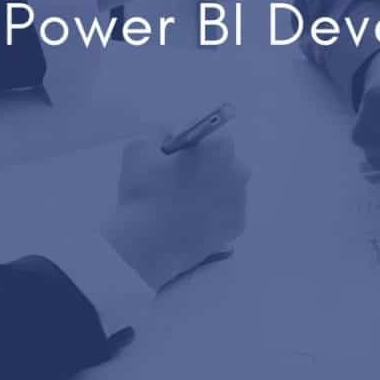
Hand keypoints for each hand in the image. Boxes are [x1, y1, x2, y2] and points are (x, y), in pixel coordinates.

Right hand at [101, 133, 249, 290]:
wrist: (148, 247)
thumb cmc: (144, 192)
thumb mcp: (139, 148)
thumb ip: (158, 131)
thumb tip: (170, 131)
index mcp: (220, 148)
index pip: (210, 131)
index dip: (191, 141)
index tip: (177, 151)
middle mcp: (239, 171)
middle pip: (222, 158)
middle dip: (204, 163)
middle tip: (177, 178)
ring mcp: (241, 201)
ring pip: (227, 185)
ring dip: (210, 187)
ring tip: (182, 202)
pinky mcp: (237, 226)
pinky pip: (226, 211)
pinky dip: (213, 212)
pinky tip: (191, 219)